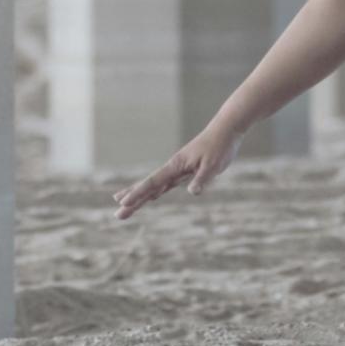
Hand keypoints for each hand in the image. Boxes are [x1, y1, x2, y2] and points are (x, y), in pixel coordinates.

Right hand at [111, 122, 244, 219]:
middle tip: (118, 215)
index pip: (153, 183)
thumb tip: (192, 192)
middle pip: (149, 187)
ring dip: (141, 196)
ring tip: (124, 204)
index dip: (138, 194)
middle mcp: (173, 168)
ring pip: (155, 186)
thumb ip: (202, 178)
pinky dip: (156, 191)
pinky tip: (151, 197)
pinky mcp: (186, 171)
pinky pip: (167, 184)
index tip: (123, 203)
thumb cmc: (220, 146)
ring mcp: (178, 170)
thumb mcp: (213, 164)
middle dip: (133, 200)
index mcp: (176, 166)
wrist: (226, 130)